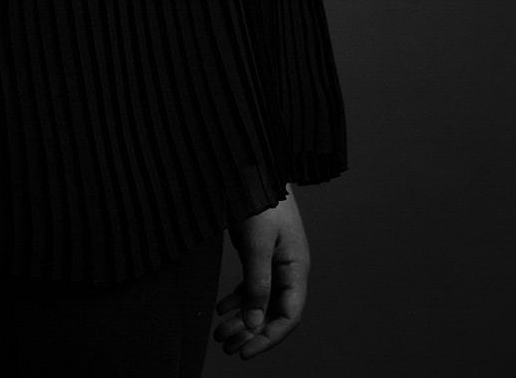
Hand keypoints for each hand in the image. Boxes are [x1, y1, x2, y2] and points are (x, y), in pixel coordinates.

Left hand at [214, 187, 308, 360]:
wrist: (253, 163)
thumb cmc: (260, 198)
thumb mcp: (257, 243)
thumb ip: (257, 283)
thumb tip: (254, 324)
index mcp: (296, 268)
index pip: (289, 315)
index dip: (268, 337)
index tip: (245, 352)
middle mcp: (288, 269)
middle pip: (272, 313)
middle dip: (250, 333)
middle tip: (226, 346)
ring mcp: (273, 261)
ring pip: (260, 301)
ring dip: (241, 319)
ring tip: (219, 333)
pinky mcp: (258, 254)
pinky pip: (251, 286)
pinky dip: (236, 300)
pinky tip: (220, 308)